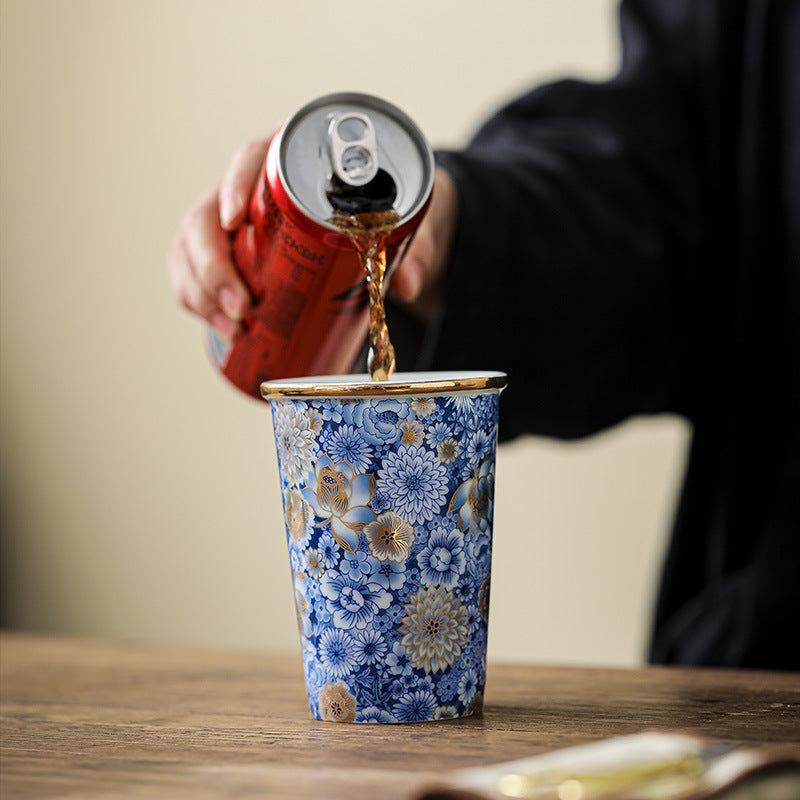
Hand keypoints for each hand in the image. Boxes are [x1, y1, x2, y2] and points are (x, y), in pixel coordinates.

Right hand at [168, 140, 458, 337]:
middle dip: (213, 263)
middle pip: (208, 213)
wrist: (385, 230)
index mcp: (294, 161)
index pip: (251, 158)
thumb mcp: (410, 223)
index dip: (234, 185)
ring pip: (192, 246)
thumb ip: (415, 248)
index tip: (236, 221)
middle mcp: (254, 189)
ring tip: (234, 325)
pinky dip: (199, 301)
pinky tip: (221, 327)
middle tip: (242, 305)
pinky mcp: (231, 254)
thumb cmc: (390, 215)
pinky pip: (194, 272)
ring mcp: (236, 223)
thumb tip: (410, 287)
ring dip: (202, 289)